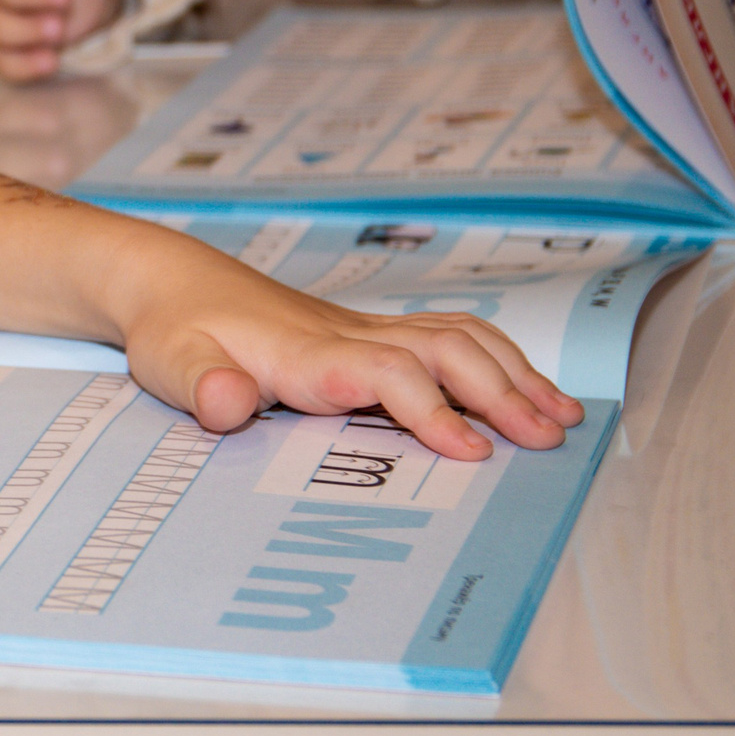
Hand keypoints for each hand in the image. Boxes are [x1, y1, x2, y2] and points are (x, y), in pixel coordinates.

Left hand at [102, 227, 584, 460]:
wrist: (171, 281)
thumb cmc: (174, 330)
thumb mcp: (171, 364)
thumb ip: (202, 387)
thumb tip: (231, 403)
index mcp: (307, 353)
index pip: (387, 374)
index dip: (432, 410)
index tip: (475, 454)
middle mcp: (347, 336)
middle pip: (443, 350)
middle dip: (501, 392)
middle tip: (552, 441)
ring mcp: (362, 330)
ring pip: (455, 337)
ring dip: (512, 373)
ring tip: (563, 417)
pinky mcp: (366, 334)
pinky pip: (445, 336)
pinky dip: (494, 358)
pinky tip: (522, 389)